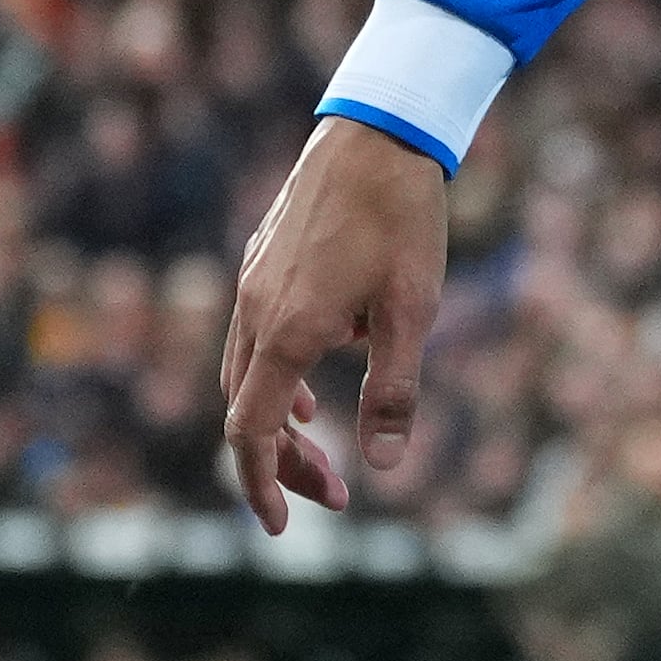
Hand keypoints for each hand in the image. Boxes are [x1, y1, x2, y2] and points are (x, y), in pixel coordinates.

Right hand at [216, 118, 453, 531]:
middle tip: (333, 496)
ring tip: (323, 446)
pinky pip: (254, 337)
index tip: (281, 528)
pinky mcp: (262, 263)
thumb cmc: (403, 219)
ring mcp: (253, 284)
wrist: (378, 132)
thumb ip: (394, 389)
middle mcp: (255, 311)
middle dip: (282, 463)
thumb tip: (384, 465)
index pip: (252, 432)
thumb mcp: (414, 309)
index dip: (262, 486)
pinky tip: (314, 381)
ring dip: (279, 420)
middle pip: (247, 412)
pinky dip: (277, 376)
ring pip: (246, 375)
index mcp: (287, 332)